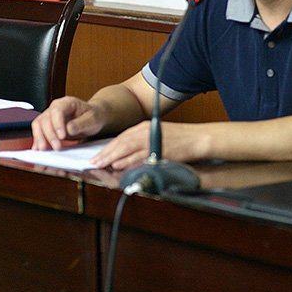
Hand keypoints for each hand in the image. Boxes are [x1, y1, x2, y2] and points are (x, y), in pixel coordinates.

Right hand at [31, 96, 105, 150]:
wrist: (92, 118)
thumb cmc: (93, 117)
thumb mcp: (92, 119)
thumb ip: (81, 124)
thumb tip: (69, 129)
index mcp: (67, 102)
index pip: (57, 111)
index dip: (57, 124)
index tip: (62, 136)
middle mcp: (56, 107)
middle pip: (46, 118)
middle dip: (49, 134)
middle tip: (57, 147)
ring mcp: (50, 115)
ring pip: (38, 124)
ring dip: (40, 137)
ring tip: (43, 149)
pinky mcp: (48, 124)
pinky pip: (38, 130)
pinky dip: (37, 139)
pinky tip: (37, 148)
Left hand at [90, 121, 205, 169]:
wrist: (198, 138)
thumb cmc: (180, 139)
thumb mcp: (157, 135)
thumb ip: (142, 143)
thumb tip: (127, 155)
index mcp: (143, 127)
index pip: (121, 137)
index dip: (108, 147)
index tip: (98, 155)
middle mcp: (145, 131)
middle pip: (120, 142)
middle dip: (105, 153)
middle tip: (93, 161)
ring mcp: (151, 140)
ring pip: (126, 148)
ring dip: (111, 157)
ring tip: (100, 164)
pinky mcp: (158, 149)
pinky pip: (139, 156)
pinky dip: (127, 161)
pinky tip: (118, 165)